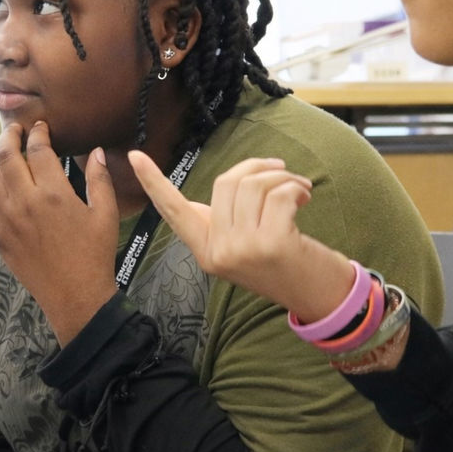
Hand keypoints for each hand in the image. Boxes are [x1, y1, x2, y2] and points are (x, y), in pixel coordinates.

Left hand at [0, 121, 119, 344]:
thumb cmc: (96, 254)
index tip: (40, 127)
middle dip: (8, 137)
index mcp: (54, 192)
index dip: (38, 133)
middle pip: (6, 157)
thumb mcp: (105, 213)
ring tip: (5, 159)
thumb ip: (100, 178)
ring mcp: (8, 222)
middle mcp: (25, 202)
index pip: (37, 149)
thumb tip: (96, 150)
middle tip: (14, 130)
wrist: (77, 297)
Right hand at [128, 153, 352, 322]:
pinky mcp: (270, 245)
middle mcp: (217, 252)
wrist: (319, 296)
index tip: (133, 155)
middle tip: (283, 173)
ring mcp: (242, 250)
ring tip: (299, 188)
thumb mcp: (241, 246)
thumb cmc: (284, 263)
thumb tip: (213, 191)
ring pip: (252, 185)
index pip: (172, 211)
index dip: (152, 182)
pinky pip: (277, 194)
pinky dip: (295, 188)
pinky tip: (304, 198)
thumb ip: (221, 221)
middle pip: (225, 183)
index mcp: (205, 251)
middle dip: (258, 168)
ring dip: (282, 177)